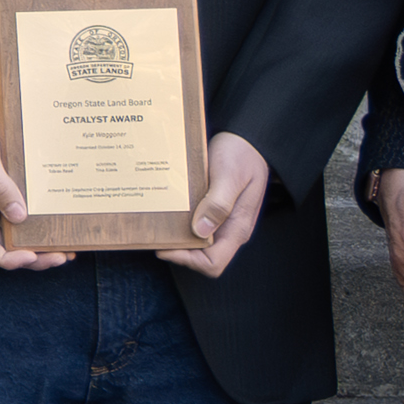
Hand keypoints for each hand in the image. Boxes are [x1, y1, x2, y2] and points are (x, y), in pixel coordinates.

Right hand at [0, 97, 65, 269]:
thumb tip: (19, 216)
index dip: (8, 258)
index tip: (32, 256)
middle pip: (0, 246)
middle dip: (30, 257)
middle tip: (61, 256)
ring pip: (7, 234)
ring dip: (32, 244)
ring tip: (62, 247)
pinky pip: (10, 215)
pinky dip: (29, 224)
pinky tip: (48, 222)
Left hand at [153, 133, 274, 278]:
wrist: (248, 140)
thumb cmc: (241, 155)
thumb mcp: (230, 176)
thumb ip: (219, 203)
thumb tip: (200, 231)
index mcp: (238, 228)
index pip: (213, 263)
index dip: (188, 260)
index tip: (166, 245)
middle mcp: (229, 230)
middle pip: (202, 257)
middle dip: (178, 251)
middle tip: (155, 234)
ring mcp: (221, 222)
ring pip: (196, 243)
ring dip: (177, 238)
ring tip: (157, 225)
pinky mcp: (212, 211)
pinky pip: (194, 226)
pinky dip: (179, 225)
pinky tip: (166, 213)